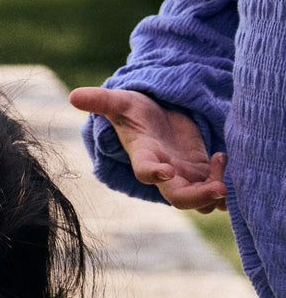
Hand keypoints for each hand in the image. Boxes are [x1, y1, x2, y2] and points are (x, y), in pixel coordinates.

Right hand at [69, 86, 227, 212]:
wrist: (156, 116)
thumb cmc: (136, 110)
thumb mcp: (121, 101)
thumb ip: (101, 100)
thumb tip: (73, 96)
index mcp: (143, 155)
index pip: (145, 171)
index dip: (154, 173)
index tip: (166, 169)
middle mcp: (163, 172)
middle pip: (178, 198)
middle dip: (199, 197)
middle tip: (220, 187)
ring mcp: (183, 176)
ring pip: (200, 201)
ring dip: (216, 191)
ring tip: (221, 159)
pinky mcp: (200, 173)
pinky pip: (214, 193)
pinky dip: (224, 188)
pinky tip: (224, 161)